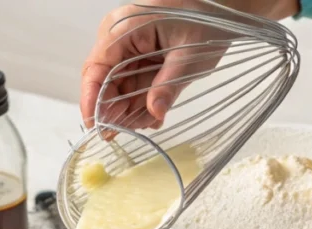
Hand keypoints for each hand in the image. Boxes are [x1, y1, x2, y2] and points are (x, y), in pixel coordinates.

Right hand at [80, 1, 294, 129]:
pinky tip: (156, 113)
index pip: (96, 68)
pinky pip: (130, 84)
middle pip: (104, 82)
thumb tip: (155, 114)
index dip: (91, 100)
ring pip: (117, 88)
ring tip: (152, 120)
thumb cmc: (206, 21)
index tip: (96, 127)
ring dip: (130, 110)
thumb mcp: (189, 56)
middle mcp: (118, 38)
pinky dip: (141, 101)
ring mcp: (126, 48)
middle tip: (128, 133)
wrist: (220, 8)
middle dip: (115, 111)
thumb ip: (169, 85)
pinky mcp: (136, 57)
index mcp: (123, 29)